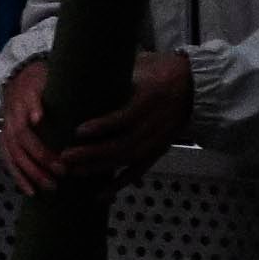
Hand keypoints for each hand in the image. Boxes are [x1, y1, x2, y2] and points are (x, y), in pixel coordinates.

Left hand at [3, 47, 195, 190]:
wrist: (193, 87)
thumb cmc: (159, 71)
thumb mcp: (139, 66)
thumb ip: (114, 72)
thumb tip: (81, 66)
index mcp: (148, 100)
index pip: (124, 117)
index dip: (102, 126)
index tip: (78, 130)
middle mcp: (153, 125)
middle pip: (121, 145)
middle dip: (92, 154)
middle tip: (65, 156)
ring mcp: (156, 141)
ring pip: (126, 160)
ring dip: (100, 169)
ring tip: (74, 172)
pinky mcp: (157, 152)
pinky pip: (137, 171)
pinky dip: (119, 183)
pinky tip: (100, 194)